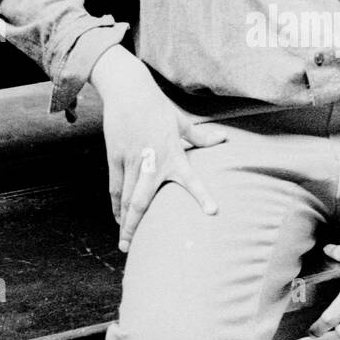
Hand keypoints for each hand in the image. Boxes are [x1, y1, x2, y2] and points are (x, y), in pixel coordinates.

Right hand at [90, 46, 226, 251]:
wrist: (128, 90)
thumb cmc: (157, 106)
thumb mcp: (181, 120)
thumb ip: (201, 136)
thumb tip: (223, 139)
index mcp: (173, 154)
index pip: (192, 179)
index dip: (202, 195)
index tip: (213, 212)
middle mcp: (152, 162)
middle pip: (142, 201)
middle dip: (137, 226)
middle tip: (134, 248)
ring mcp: (131, 161)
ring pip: (127, 198)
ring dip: (125, 222)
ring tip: (125, 243)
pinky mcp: (115, 157)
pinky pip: (116, 187)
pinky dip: (116, 205)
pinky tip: (118, 218)